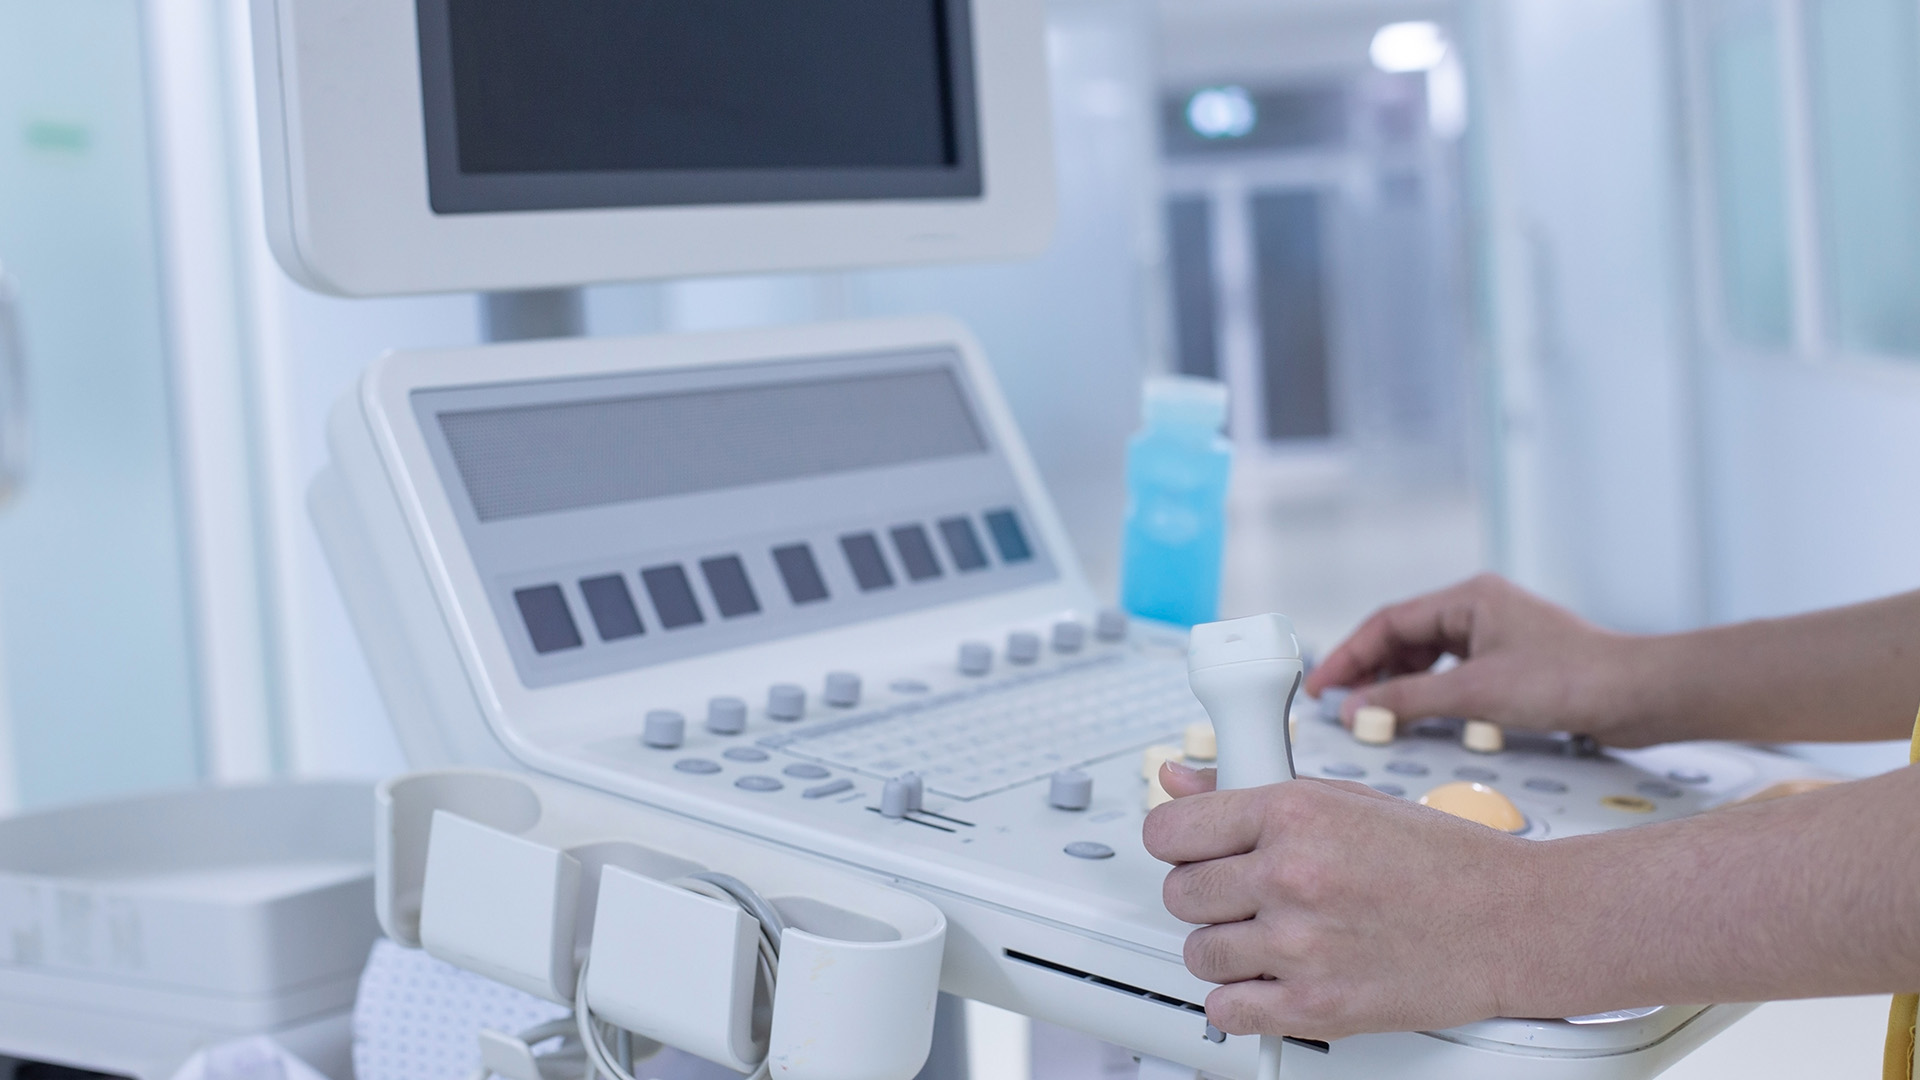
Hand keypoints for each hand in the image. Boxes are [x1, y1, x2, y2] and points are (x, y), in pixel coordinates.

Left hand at [1144, 761, 1545, 1039]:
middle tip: (1244, 893)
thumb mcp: (1346, 799)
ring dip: (1224, 947)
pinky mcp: (1316, 1006)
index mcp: (1294, 814)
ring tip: (1270, 935)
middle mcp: (1291, 875)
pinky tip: (1272, 979)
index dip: (1176, 840)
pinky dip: (1240, 1000)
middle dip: (1205, 893)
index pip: (1171, 829)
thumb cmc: (1444, 861)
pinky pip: (1226, 1010)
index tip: (1189, 848)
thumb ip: (1251, 792)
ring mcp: (1300, 945)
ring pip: (1199, 951)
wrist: (1515, 922)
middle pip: (1180, 893)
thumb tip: (1180, 781)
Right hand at [1305, 573, 1654, 744]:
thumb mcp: (1477, 693)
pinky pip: (1453, 676)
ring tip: (1375, 717)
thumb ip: (1408, 700)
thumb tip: (1356, 710)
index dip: (1349, 656)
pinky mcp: (1512, 664)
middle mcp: (1479, 610)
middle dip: (1370, 673)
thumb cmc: (1572, 679)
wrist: (1642, 694)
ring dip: (1399, 686)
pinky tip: (1422, 718)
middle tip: (1341, 707)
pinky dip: (1431, 696)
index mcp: (1468, 598)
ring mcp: (1496, 636)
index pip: (1389, 622)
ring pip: (1427, 658)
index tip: (1320, 687)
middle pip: (1404, 638)